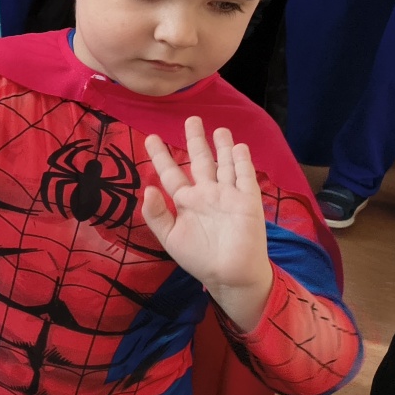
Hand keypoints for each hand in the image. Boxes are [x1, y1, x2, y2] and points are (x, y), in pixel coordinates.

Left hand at [141, 118, 273, 322]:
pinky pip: (244, 177)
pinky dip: (242, 161)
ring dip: (222, 146)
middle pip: (200, 160)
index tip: (151, 138)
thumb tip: (147, 189)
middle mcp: (207, 193)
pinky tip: (238, 146)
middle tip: (191, 119)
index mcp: (186, 201)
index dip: (161, 155)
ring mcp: (228, 195)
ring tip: (219, 129)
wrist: (230, 275)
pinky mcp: (247, 200)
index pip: (171, 172)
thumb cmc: (199, 258)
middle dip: (195, 140)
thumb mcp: (170, 238)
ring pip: (225, 164)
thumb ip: (157, 215)